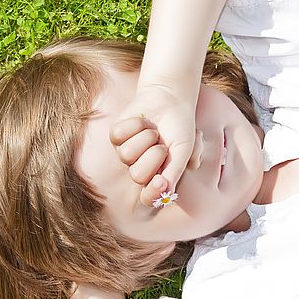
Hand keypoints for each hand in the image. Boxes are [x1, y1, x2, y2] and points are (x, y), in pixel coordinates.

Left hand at [109, 84, 196, 207]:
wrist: (170, 101)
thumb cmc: (179, 129)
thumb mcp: (182, 152)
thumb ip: (174, 173)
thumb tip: (164, 192)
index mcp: (157, 177)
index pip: (148, 198)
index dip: (152, 193)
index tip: (161, 181)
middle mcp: (139, 168)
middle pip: (137, 175)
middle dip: (154, 156)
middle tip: (163, 145)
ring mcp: (125, 152)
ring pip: (126, 155)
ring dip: (146, 137)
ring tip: (154, 131)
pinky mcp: (116, 135)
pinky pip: (119, 135)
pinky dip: (135, 124)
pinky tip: (143, 120)